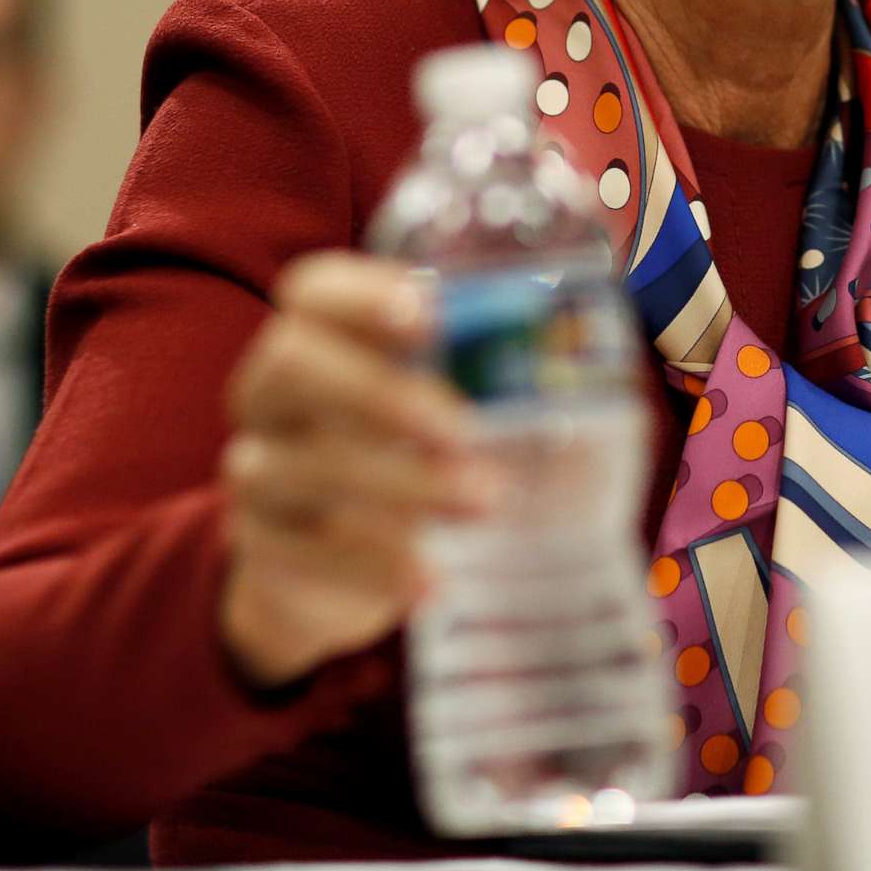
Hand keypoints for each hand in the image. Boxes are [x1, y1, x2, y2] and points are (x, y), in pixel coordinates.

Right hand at [218, 252, 491, 688]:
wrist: (330, 572)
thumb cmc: (415, 462)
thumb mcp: (454, 416)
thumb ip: (505, 390)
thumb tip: (612, 389)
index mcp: (323, 337)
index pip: (313, 289)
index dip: (362, 295)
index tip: (431, 315)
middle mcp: (272, 394)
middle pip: (290, 364)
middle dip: (379, 393)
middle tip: (464, 431)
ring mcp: (258, 470)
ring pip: (300, 465)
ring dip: (398, 484)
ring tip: (482, 505)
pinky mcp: (260, 547)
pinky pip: (301, 550)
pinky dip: (372, 566)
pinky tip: (432, 581)